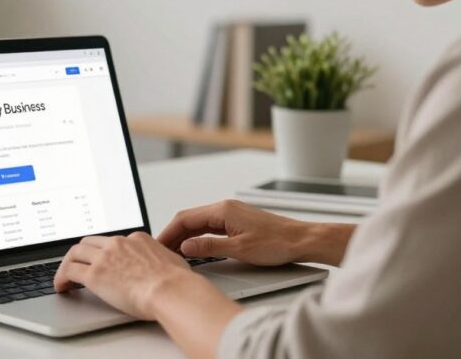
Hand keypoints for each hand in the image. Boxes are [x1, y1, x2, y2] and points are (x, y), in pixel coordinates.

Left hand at [53, 232, 200, 318]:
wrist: (171, 290)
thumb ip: (161, 261)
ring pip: (75, 252)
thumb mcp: (171, 262)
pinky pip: (69, 271)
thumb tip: (162, 268)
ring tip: (64, 277)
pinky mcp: (95, 274)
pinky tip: (61, 287)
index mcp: (137, 239)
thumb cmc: (176, 282)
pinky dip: (61, 278)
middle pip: (89, 242)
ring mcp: (105, 257)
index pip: (112, 242)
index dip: (103, 252)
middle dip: (81, 253)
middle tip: (77, 265)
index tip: (100, 261)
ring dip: (68, 264)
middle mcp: (118, 244)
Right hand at [158, 199, 354, 266]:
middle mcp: (226, 208)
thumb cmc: (278, 243)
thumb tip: (187, 246)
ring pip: (199, 223)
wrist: (302, 240)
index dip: (169, 232)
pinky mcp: (237, 222)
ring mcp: (232, 214)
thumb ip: (210, 247)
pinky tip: (195, 248)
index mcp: (223, 210)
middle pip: (190, 219)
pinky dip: (198, 236)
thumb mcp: (239, 249)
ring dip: (185, 236)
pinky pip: (210, 227)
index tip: (158, 245)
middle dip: (173, 234)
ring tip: (174, 252)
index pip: (185, 218)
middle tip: (161, 250)